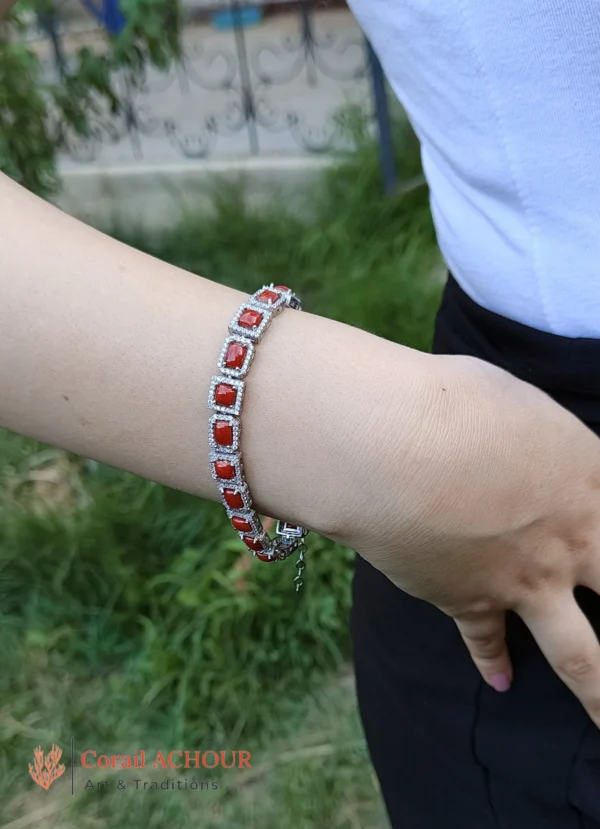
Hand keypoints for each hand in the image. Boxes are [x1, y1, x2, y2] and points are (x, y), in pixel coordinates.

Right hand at [336, 352, 599, 724]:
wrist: (391, 450)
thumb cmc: (455, 406)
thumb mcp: (523, 405)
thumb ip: (547, 441)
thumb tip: (543, 452)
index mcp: (591, 482)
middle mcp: (572, 543)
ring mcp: (523, 582)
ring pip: (580, 659)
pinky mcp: (467, 601)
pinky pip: (487, 641)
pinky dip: (491, 663)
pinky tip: (501, 683)